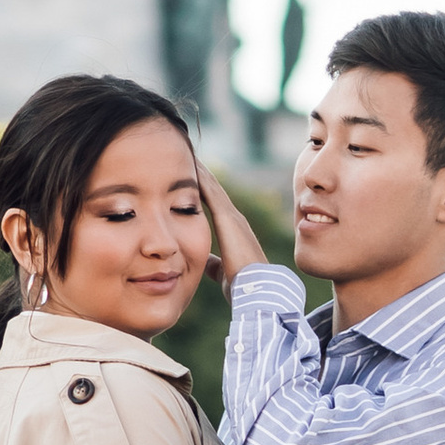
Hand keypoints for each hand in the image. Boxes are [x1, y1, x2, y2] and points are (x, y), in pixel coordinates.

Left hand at [198, 166, 271, 285]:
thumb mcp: (223, 272)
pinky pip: (210, 190)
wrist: (257, 290)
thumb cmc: (242, 286)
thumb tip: (204, 263)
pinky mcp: (227, 218)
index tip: (190, 178)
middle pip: (214, 191)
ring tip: (187, 153)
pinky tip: (190, 163)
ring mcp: (232, 216)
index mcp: (233, 231)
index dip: (203, 191)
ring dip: (200, 170)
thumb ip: (213, 264)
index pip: (214, 205)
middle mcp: (234, 219)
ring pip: (212, 186)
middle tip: (188, 156)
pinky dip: (200, 176)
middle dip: (202, 175)